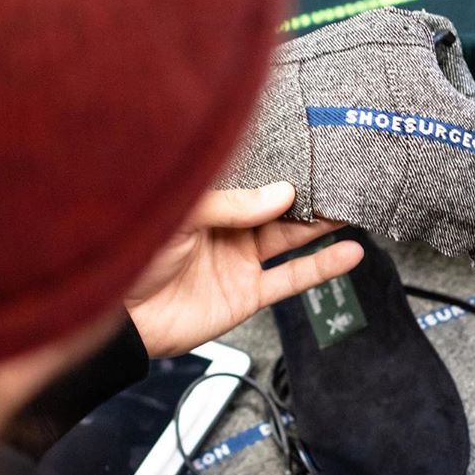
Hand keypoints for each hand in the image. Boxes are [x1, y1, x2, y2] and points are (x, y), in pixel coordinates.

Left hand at [124, 183, 363, 356]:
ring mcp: (240, 262)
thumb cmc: (130, 255)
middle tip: (342, 180)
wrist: (120, 317)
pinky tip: (349, 254)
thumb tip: (282, 193)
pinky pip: (292, 278)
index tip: (312, 157)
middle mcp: (227, 229)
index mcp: (207, 203)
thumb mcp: (181, 214)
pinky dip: (323, 267)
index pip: (253, 181)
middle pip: (278, 208)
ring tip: (354, 210)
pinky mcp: (249, 294)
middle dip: (310, 195)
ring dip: (322, 227)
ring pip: (291, 238)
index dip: (281, 171)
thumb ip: (232, 204)